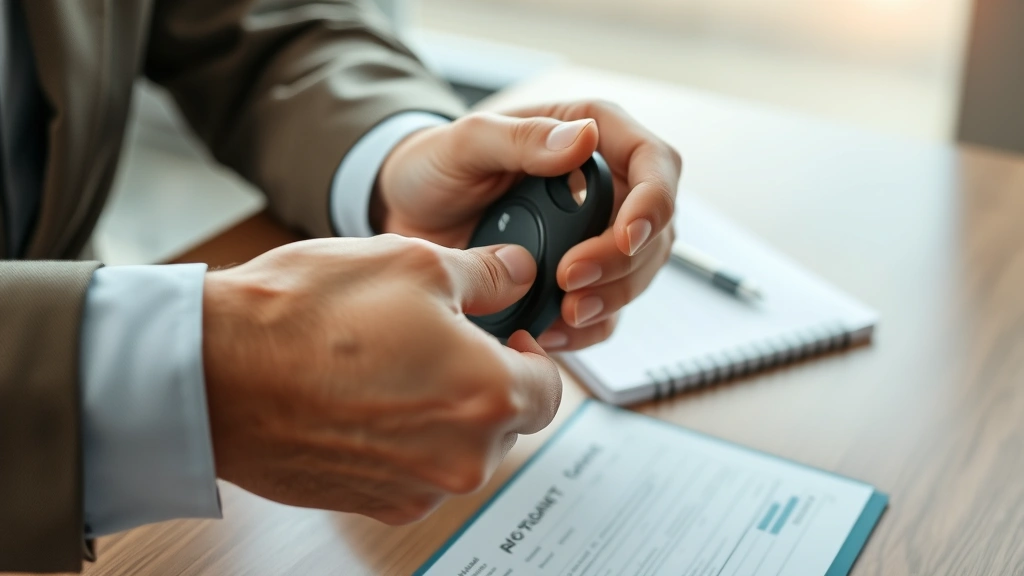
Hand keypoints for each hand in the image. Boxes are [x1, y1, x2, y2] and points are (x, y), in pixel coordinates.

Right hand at [201, 235, 560, 523]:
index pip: (550, 387)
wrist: (212, 373)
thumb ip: (487, 274)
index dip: (531, 355)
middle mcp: (462, 457)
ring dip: (442, 411)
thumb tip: (517, 274)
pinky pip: (414, 470)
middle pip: (505, 421)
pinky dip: (404, 439)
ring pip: (459, 447)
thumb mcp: (414, 263)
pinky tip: (362, 399)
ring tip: (389, 365)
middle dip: (484, 381)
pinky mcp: (373, 504)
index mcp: (489, 396)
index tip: (505, 336)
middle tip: (437, 341)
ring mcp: (416, 489)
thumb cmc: (306, 317)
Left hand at [376, 100, 680, 351]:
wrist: (407, 216)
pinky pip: (606, 311)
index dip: (653, 202)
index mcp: (591, 136)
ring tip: (564, 311)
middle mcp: (605, 186)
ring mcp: (595, 236)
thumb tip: (583, 139)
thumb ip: (521, 138)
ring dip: (610, 298)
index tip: (625, 237)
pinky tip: (552, 329)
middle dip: (622, 262)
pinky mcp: (579, 279)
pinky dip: (587, 327)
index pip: (655, 163)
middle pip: (655, 229)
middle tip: (571, 280)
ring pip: (638, 274)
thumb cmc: (436, 166)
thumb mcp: (465, 143)